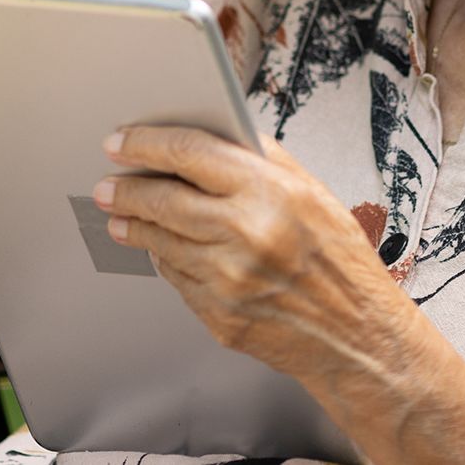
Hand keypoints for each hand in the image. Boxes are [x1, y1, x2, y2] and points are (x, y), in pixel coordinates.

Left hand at [93, 126, 412, 382]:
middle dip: (126, 188)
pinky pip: (176, 279)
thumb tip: (217, 132)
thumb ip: (263, 158)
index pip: (190, 153)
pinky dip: (165, 259)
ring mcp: (228, 279)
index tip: (122, 140)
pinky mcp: (218, 316)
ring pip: (160, 242)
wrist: (356, 333)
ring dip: (134, 225)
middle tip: (108, 182)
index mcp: (269, 192)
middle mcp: (245, 234)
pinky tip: (163, 249)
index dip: (147, 143)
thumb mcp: (312, 190)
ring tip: (122, 214)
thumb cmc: (339, 259)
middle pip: (163, 199)